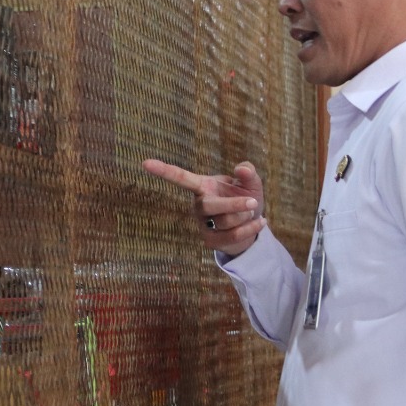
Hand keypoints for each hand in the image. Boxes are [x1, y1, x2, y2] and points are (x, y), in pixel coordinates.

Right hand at [142, 159, 265, 256]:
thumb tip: (242, 169)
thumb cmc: (246, 198)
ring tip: (254, 212)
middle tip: (254, 202)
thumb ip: (248, 173)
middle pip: (209, 205)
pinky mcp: (210, 241)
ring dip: (245, 216)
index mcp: (202, 186)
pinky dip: (250, 229)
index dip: (164, 171)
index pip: (180, 178)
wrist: (251, 224)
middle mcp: (198, 205)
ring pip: (224, 221)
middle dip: (234, 204)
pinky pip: (230, 236)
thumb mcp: (251, 183)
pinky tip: (260, 222)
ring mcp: (202, 225)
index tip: (145, 163)